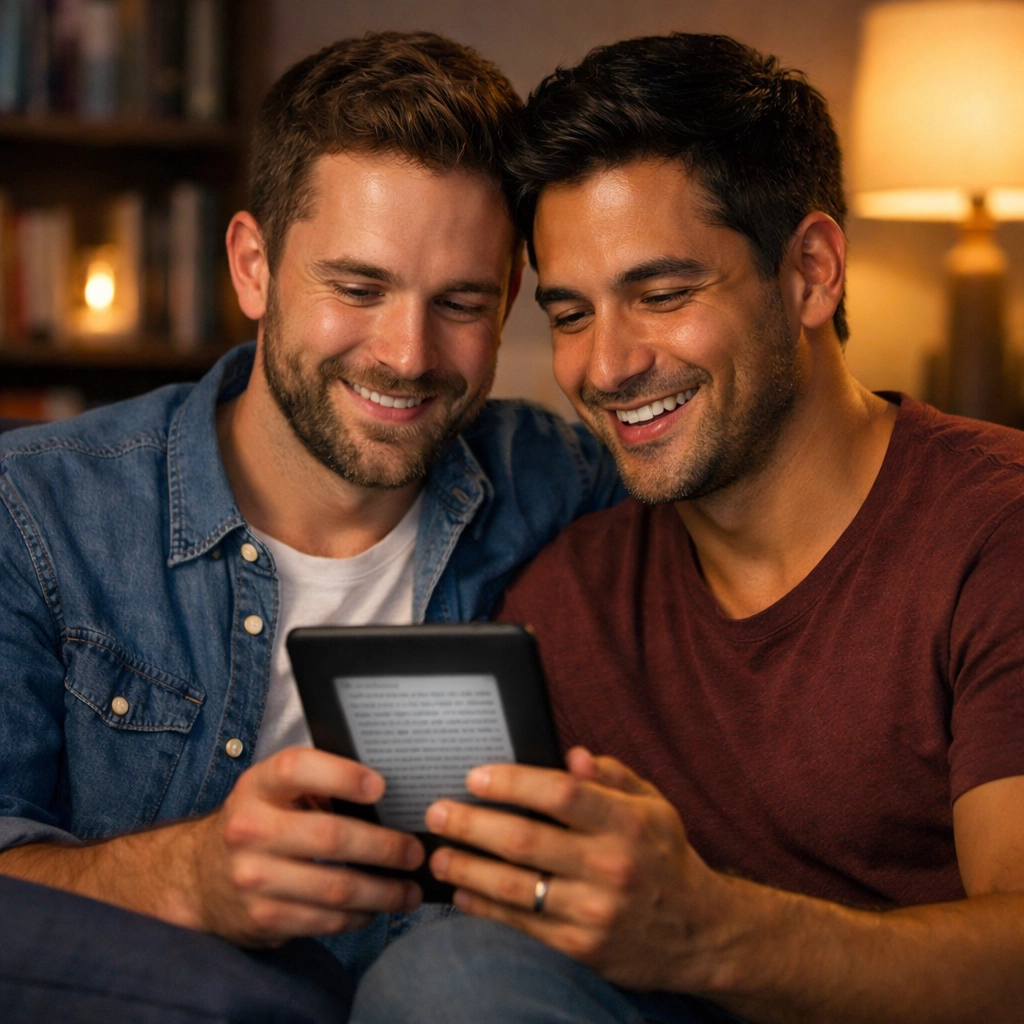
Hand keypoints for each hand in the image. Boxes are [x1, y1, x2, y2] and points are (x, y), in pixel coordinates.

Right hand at [183, 746, 423, 945]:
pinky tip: (376, 908)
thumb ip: (317, 787)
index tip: (381, 786)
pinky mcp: (261, 918)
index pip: (297, 769)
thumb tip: (389, 797)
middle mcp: (250, 829)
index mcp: (258, 787)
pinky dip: (358, 916)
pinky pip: (324, 920)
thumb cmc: (258, 823)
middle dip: (384, 847)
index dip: (342, 776)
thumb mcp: (273, 792)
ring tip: (410, 890)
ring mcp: (253, 878)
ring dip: (383, 892)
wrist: (198, 878)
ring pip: (334, 888)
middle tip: (414, 852)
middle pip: (330, 837)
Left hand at [424, 747, 721, 990]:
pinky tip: (461, 893)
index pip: (560, 793)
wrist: (699, 933)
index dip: (512, 782)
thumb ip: (612, 776)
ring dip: (467, 868)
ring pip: (515, 888)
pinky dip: (485, 909)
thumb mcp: (653, 805)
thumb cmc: (665, 857)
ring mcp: (594, 912)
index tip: (475, 776)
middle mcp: (610, 866)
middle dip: (471, 824)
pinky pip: (521, 926)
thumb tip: (572, 755)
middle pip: (525, 840)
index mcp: (626, 822)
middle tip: (437, 812)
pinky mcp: (582, 949)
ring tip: (438, 854)